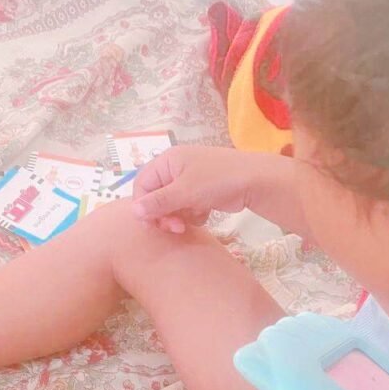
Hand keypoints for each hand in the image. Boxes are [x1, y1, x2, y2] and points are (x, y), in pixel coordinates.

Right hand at [131, 145, 258, 232]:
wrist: (254, 181)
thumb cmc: (217, 180)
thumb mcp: (185, 192)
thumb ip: (158, 202)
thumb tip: (134, 211)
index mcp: (167, 161)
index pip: (142, 184)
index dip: (144, 206)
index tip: (153, 224)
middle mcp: (175, 169)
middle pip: (156, 197)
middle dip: (164, 215)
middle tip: (176, 228)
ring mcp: (190, 181)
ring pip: (172, 206)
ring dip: (180, 216)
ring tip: (195, 218)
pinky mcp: (202, 193)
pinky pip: (187, 209)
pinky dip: (193, 214)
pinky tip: (206, 213)